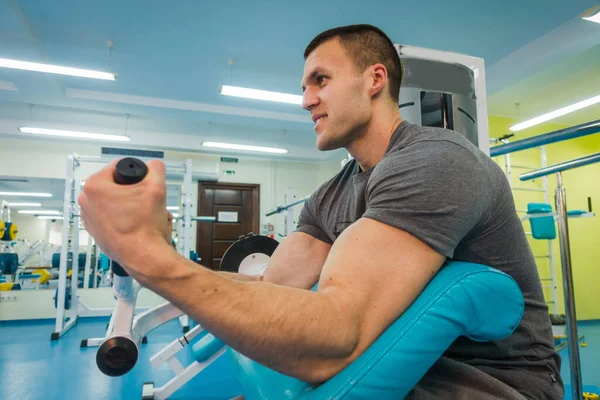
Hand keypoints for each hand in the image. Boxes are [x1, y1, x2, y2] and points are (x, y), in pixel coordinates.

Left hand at [78, 159, 172, 278]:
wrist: (142, 256)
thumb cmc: (144, 225)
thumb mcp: (156, 188)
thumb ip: (155, 169)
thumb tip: (154, 166)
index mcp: (95, 185)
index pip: (118, 167)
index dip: (136, 174)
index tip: (145, 185)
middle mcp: (85, 200)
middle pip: (114, 184)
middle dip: (131, 190)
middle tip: (144, 200)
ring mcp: (88, 217)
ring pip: (112, 200)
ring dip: (126, 203)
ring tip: (140, 213)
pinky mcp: (94, 231)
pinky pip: (109, 215)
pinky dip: (121, 217)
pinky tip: (133, 223)